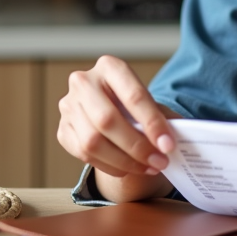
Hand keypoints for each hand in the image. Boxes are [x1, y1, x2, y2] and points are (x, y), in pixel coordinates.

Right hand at [57, 55, 177, 183]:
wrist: (111, 109)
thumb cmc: (135, 106)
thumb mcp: (151, 104)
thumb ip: (162, 119)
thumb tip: (174, 143)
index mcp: (110, 66)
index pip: (133, 95)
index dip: (152, 122)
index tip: (168, 145)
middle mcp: (84, 82)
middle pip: (107, 120)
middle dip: (137, 146)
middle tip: (159, 162)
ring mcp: (68, 106)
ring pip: (92, 141)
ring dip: (124, 161)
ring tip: (147, 168)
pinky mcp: (63, 130)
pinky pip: (83, 155)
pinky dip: (109, 166)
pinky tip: (127, 169)